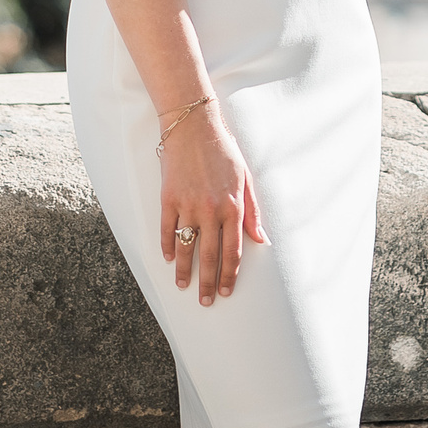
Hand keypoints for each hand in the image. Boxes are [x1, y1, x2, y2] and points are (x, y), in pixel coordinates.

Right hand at [160, 103, 266, 304]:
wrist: (193, 125)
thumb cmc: (223, 150)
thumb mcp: (245, 178)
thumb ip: (253, 211)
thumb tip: (261, 239)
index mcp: (232, 206)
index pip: (232, 250)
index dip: (229, 274)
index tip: (226, 290)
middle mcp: (210, 209)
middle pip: (210, 255)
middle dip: (208, 282)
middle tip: (205, 301)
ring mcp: (187, 204)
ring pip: (186, 246)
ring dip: (185, 270)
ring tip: (183, 287)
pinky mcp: (168, 198)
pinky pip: (167, 229)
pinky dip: (167, 246)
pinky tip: (169, 259)